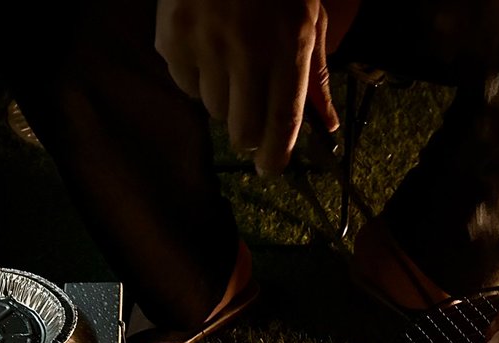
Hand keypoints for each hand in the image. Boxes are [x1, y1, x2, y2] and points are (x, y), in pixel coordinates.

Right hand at [154, 0, 338, 175]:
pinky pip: (185, 84)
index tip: (269, 169)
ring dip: (222, 99)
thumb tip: (326, 124)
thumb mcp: (309, 18)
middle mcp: (247, 50)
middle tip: (248, 121)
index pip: (283, 120)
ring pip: (212, 109)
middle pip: (242, 128)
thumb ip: (316, 75)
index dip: (276, 155)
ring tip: (229, 65)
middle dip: (246, 134)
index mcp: (289, 46)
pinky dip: (195, 77)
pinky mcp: (173, 39)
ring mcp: (206, 45)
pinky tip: (206, 49)